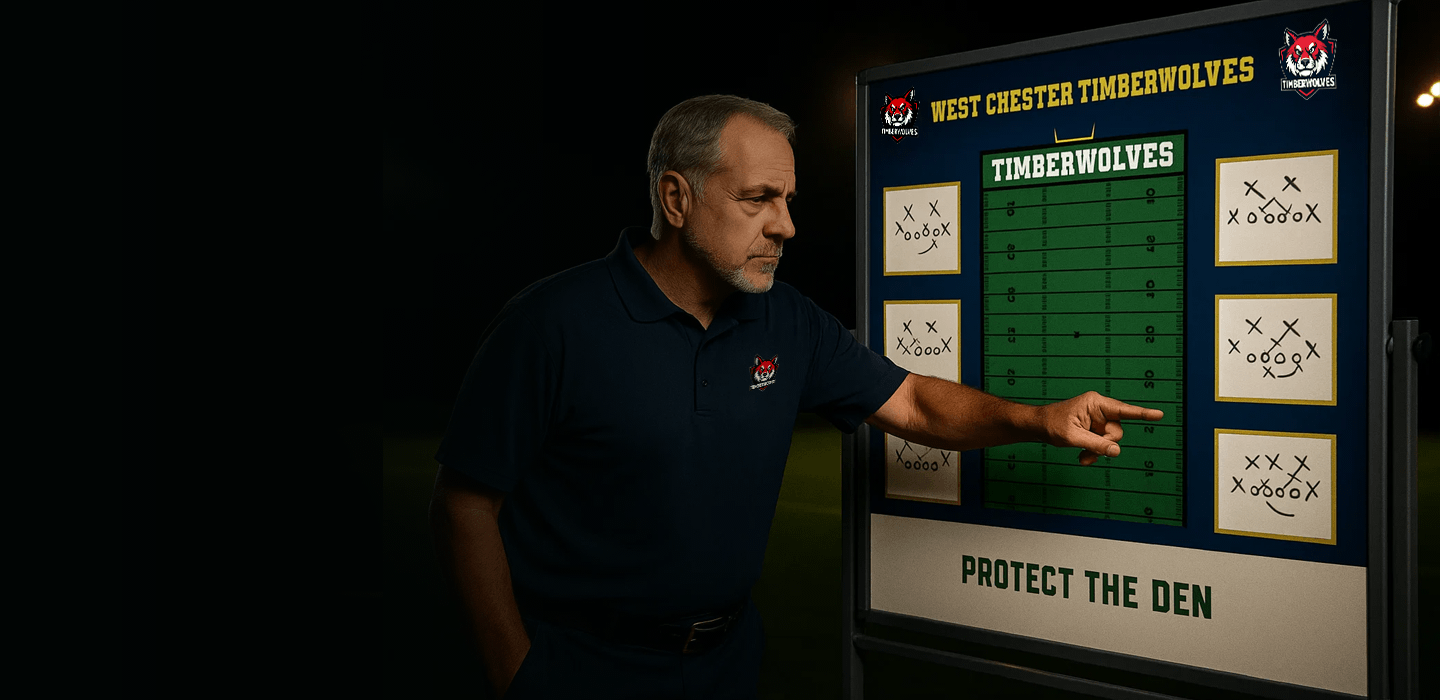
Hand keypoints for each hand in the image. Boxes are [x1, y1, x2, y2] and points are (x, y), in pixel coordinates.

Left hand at [1037, 391, 1163, 464]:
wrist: (1038, 427)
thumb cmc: (1051, 425)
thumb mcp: (1073, 437)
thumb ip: (1096, 444)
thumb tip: (1117, 451)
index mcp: (1096, 403)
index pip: (1123, 410)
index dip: (1142, 414)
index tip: (1159, 414)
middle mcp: (1100, 409)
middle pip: (1117, 431)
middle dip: (1105, 445)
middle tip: (1088, 452)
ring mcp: (1097, 419)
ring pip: (1110, 440)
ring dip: (1098, 451)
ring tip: (1082, 457)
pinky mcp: (1094, 428)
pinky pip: (1103, 443)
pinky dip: (1095, 452)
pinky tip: (1082, 457)